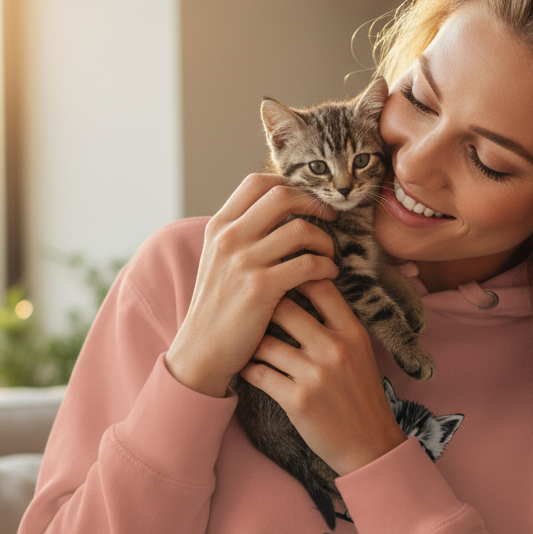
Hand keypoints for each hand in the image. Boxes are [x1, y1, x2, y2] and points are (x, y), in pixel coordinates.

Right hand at [164, 174, 339, 397]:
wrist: (202, 351)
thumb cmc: (219, 308)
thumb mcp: (220, 262)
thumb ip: (242, 235)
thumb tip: (277, 214)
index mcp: (219, 227)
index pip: (257, 182)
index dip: (289, 185)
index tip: (307, 202)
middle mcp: (229, 238)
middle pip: (282, 196)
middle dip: (313, 204)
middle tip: (330, 218)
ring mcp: (244, 261)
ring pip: (300, 229)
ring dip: (324, 240)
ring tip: (329, 256)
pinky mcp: (261, 288)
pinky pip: (307, 263)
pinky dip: (325, 266)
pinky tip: (328, 275)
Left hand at [236, 279, 408, 475]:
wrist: (370, 446)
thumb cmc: (360, 396)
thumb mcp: (360, 352)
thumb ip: (337, 323)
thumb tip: (305, 287)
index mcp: (352, 332)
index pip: (319, 286)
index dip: (294, 276)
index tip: (277, 280)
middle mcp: (335, 348)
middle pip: (284, 307)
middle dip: (263, 308)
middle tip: (248, 312)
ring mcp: (316, 375)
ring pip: (265, 342)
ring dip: (251, 343)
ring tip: (244, 344)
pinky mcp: (297, 400)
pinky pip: (258, 373)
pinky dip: (248, 370)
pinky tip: (248, 369)